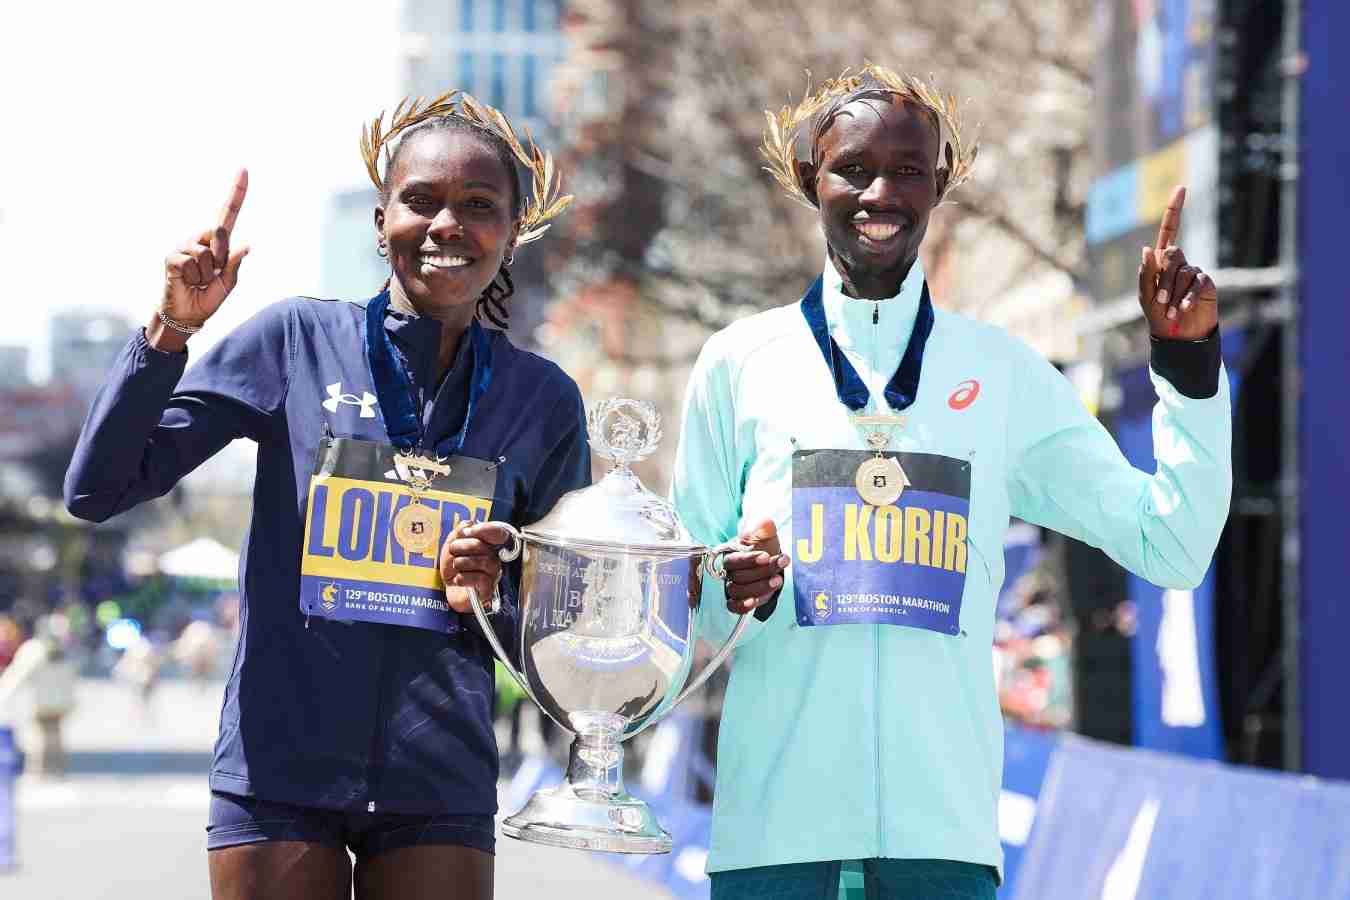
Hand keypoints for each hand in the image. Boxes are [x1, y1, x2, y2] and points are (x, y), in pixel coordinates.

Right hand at [149, 169, 249, 349]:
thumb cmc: (208, 297)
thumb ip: (235, 263)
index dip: (236, 193)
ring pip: (207, 253)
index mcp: (217, 244)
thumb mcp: (228, 283)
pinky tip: (186, 281)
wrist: (187, 315)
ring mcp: (184, 247)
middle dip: (222, 258)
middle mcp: (200, 240)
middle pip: (220, 235)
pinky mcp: (172, 257)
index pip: (228, 215)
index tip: (244, 170)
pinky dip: (194, 276)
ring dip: (208, 273)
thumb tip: (248, 244)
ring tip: (199, 281)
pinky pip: (191, 262)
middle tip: (212, 276)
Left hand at [440, 522, 511, 613]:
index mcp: (486, 545)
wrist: (450, 590)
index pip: (498, 532)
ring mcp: (493, 573)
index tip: (468, 531)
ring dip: (461, 563)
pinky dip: (463, 578)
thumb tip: (468, 524)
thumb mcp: (451, 547)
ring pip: (482, 561)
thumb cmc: (453, 569)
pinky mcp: (489, 588)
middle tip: (453, 551)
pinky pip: (480, 578)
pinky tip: (458, 579)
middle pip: (482, 545)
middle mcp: (493, 557)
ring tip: (455, 567)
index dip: (486, 529)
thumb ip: (458, 533)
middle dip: (460, 546)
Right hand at [723, 519, 789, 614]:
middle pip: (739, 576)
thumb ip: (764, 528)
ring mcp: (732, 587)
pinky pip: (734, 607)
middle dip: (763, 571)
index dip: (750, 559)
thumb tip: (765, 523)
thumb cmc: (764, 549)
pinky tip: (755, 602)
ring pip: (738, 591)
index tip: (767, 556)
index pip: (734, 560)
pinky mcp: (736, 601)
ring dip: (759, 587)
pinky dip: (743, 605)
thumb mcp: (765, 537)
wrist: (769, 565)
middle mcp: (728, 572)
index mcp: (731, 554)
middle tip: (781, 563)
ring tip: (777, 580)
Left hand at [1138, 185, 1218, 340]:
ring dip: (1174, 294)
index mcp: (1162, 261)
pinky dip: (1187, 298)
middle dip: (1164, 280)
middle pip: (1173, 255)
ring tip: (1170, 311)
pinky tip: (1183, 310)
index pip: (1170, 230)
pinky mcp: (1206, 283)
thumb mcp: (1145, 295)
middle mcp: (1180, 262)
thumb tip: (1147, 248)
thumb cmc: (1157, 315)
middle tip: (1160, 302)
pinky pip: (1197, 283)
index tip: (1181, 187)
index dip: (1174, 209)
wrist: (1177, 336)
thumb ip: (1146, 273)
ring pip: (1184, 272)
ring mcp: (1194, 272)